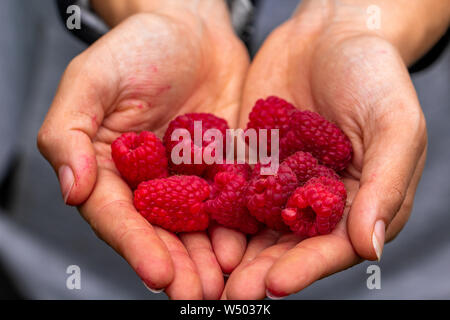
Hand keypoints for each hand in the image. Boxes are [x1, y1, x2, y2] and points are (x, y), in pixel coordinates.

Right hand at [38, 4, 248, 298]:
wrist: (190, 31)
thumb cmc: (137, 49)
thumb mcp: (90, 81)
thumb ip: (69, 134)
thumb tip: (71, 191)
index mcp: (110, 169)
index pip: (118, 216)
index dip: (136, 246)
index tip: (158, 275)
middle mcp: (149, 182)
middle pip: (160, 232)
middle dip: (178, 265)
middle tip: (196, 295)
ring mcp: (188, 178)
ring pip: (197, 226)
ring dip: (210, 257)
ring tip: (226, 284)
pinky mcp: (223, 168)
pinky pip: (230, 201)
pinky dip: (238, 225)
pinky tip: (249, 246)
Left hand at [223, 0, 429, 298]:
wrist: (329, 35)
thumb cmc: (373, 74)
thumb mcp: (394, 123)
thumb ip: (385, 184)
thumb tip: (370, 247)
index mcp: (358, 200)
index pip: (332, 245)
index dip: (306, 267)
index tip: (275, 284)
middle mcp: (317, 199)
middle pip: (289, 245)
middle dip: (261, 270)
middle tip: (232, 294)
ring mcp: (282, 182)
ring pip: (257, 227)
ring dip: (235, 252)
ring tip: (210, 275)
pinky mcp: (254, 162)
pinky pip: (234, 191)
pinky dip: (218, 212)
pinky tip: (198, 230)